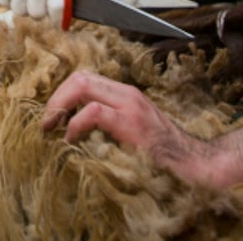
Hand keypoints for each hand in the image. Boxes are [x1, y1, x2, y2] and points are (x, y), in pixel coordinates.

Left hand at [43, 70, 218, 183]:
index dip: (62, 94)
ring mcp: (130, 106)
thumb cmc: (165, 157)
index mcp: (126, 96)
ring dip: (60, 106)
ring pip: (83, 85)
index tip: (51, 116)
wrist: (197, 165)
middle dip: (56, 97)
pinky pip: (93, 112)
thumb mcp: (133, 135)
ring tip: (52, 127)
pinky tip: (71, 139)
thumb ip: (110, 127)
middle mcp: (127, 94)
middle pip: (80, 77)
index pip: (86, 79)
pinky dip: (75, 124)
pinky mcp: (132, 124)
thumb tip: (75, 132)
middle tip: (46, 122)